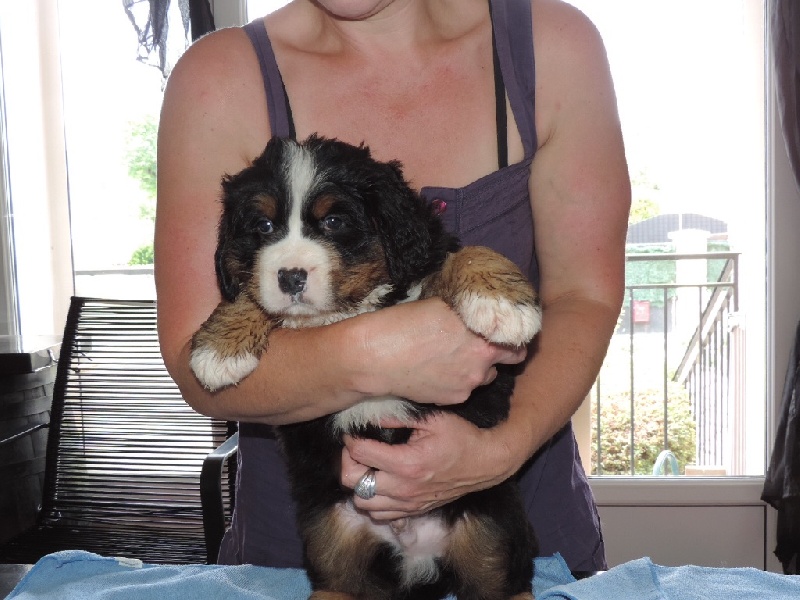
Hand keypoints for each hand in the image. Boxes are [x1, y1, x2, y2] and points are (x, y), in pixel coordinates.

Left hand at [340, 412, 518, 520]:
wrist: (485, 464)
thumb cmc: (460, 437)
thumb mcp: (432, 419)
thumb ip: (398, 417)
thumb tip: (369, 414)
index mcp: (407, 463)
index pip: (360, 454)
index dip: (351, 440)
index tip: (353, 431)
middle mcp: (404, 488)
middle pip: (353, 483)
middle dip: (348, 463)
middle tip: (357, 449)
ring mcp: (408, 503)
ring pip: (362, 503)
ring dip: (359, 484)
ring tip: (368, 466)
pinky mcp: (413, 511)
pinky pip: (379, 515)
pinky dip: (372, 500)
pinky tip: (380, 482)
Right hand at [357, 298, 527, 406]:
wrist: (376, 357)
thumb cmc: (403, 324)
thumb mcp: (441, 306)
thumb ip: (467, 313)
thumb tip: (476, 310)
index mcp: (484, 335)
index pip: (518, 339)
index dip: (514, 334)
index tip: (506, 330)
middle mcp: (482, 362)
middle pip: (509, 360)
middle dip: (500, 353)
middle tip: (485, 344)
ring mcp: (468, 383)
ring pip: (485, 376)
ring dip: (478, 367)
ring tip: (454, 357)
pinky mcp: (453, 398)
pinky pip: (464, 389)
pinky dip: (457, 381)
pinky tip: (438, 370)